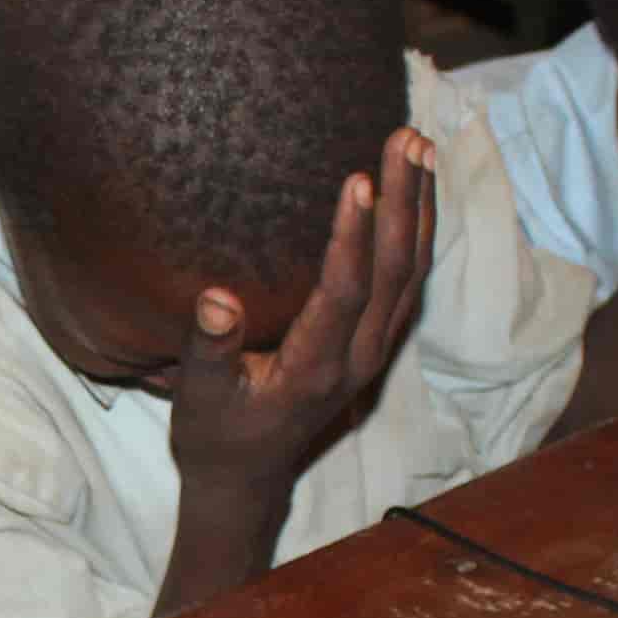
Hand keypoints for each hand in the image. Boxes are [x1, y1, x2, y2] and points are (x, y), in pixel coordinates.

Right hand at [171, 127, 437, 498]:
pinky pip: (408, 281)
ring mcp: (372, 352)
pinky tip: (415, 191)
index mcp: (313, 369)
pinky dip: (417, 230)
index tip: (357, 179)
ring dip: (420, 208)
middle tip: (406, 138)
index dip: (354, 236)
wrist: (247, 479)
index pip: (346, 292)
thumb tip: (215, 300)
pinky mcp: (374, 344)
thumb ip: (208, 351)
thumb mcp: (197, 399)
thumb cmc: (215, 434)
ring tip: (419, 148)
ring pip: (412, 274)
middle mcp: (356, 358)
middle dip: (404, 201)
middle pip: (396, 272)